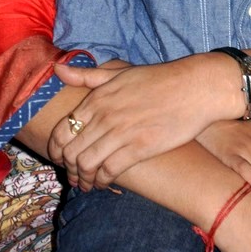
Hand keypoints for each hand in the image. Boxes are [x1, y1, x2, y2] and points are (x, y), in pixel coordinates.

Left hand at [48, 56, 237, 189]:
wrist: (194, 87)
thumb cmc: (158, 79)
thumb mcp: (119, 73)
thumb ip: (87, 76)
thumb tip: (57, 68)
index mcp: (98, 97)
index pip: (62, 130)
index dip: (56, 149)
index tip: (60, 157)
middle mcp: (105, 116)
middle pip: (72, 151)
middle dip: (68, 168)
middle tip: (72, 175)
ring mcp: (121, 132)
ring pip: (87, 164)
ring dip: (83, 178)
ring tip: (86, 183)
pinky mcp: (139, 148)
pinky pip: (109, 171)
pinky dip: (101, 181)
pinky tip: (103, 182)